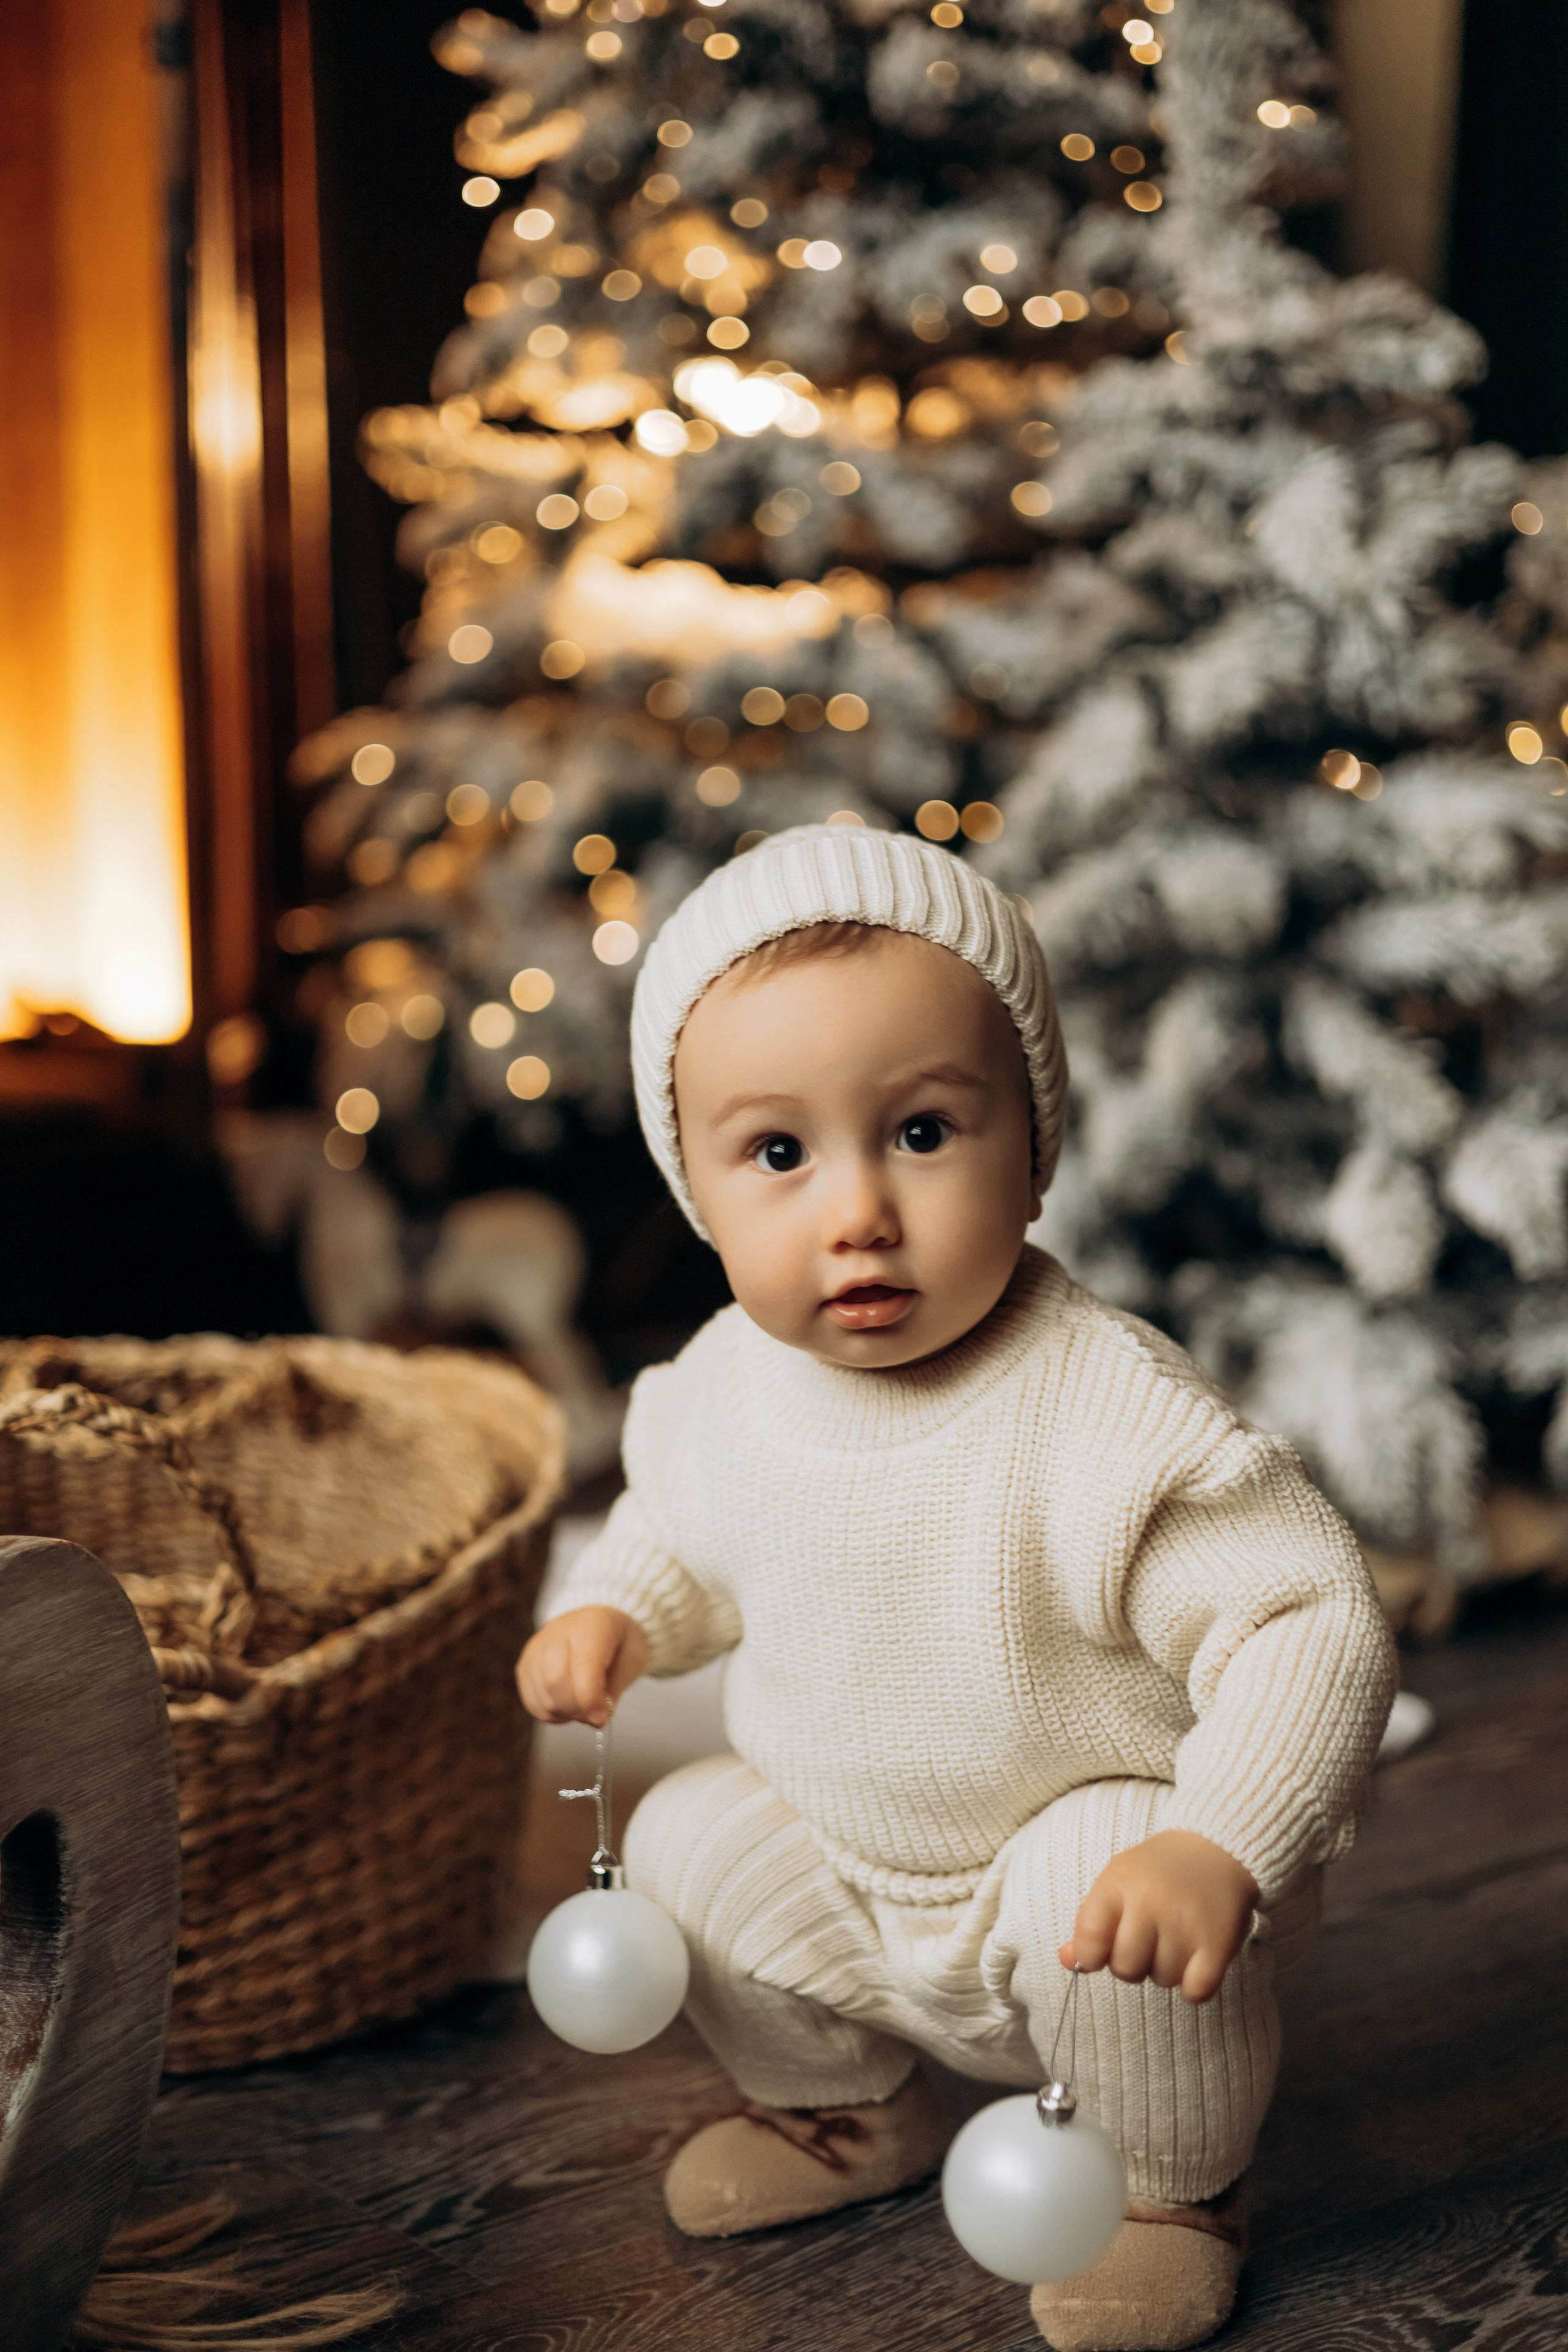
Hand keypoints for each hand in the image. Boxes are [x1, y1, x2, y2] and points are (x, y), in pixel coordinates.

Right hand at [516, 1606, 648, 1727]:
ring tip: (584, 1706)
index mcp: (591, 1624)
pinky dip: (552, 1714)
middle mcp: (557, 1632)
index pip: (582, 1665)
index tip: (601, 1719)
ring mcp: (536, 1648)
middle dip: (577, 1709)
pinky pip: (533, 1703)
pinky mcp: (524, 1665)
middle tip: (595, 1716)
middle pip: (555, 1681)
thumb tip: (596, 1718)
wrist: (598, 1624)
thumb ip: (615, 1688)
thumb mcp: (632, 1659)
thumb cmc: (618, 1643)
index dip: (590, 1698)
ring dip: (566, 1713)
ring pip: (543, 1696)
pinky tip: (568, 1705)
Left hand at [1059, 1830, 1258, 2005]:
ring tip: (1176, 1939)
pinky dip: (1194, 1987)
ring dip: (1167, 1969)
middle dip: (1132, 1964)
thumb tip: (1068, 1960)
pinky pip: (1196, 1991)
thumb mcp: (1117, 1881)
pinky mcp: (1218, 1943)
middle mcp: (1151, 1902)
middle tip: (1147, 1940)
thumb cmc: (1159, 1871)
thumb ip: (1090, 1921)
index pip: (1089, 1939)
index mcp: (1119, 1883)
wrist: (1217, 1847)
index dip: (1090, 1956)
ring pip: (1162, 1980)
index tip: (1101, 1952)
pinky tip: (1196, 1962)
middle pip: (1126, 1968)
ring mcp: (1186, 1923)